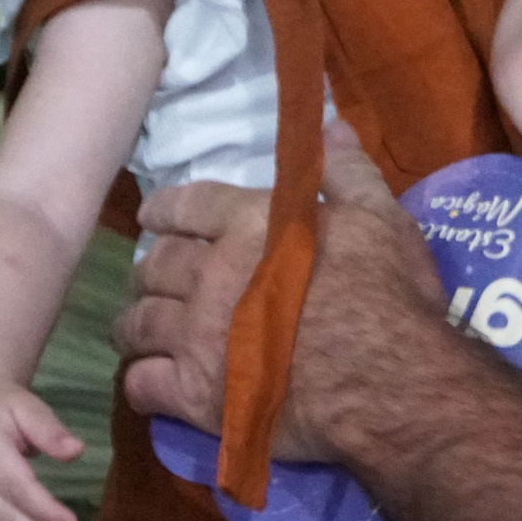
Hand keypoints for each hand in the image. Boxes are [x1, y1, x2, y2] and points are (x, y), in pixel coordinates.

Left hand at [116, 121, 452, 461]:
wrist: (389, 381)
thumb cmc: (388, 296)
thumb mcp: (381, 218)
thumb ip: (348, 172)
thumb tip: (329, 127)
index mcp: (250, 225)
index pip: (187, 205)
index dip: (164, 210)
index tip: (152, 217)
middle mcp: (212, 274)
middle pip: (156, 265)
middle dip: (148, 270)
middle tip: (151, 279)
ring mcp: (198, 335)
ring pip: (140, 322)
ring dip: (133, 323)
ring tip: (136, 329)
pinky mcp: (197, 393)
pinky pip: (143, 383)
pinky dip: (139, 380)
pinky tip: (147, 381)